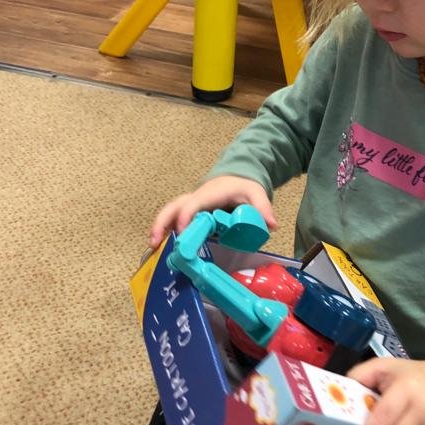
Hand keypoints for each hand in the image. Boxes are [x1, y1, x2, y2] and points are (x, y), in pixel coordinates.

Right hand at [149, 175, 276, 247]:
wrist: (237, 177)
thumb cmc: (243, 186)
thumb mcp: (256, 193)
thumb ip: (263, 208)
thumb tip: (272, 225)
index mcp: (210, 194)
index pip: (193, 204)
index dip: (186, 218)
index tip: (182, 234)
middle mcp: (196, 198)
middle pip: (173, 207)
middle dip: (162, 223)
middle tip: (154, 243)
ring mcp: (191, 205)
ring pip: (170, 213)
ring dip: (160, 228)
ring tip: (152, 247)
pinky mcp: (190, 212)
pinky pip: (174, 220)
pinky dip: (166, 231)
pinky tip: (161, 247)